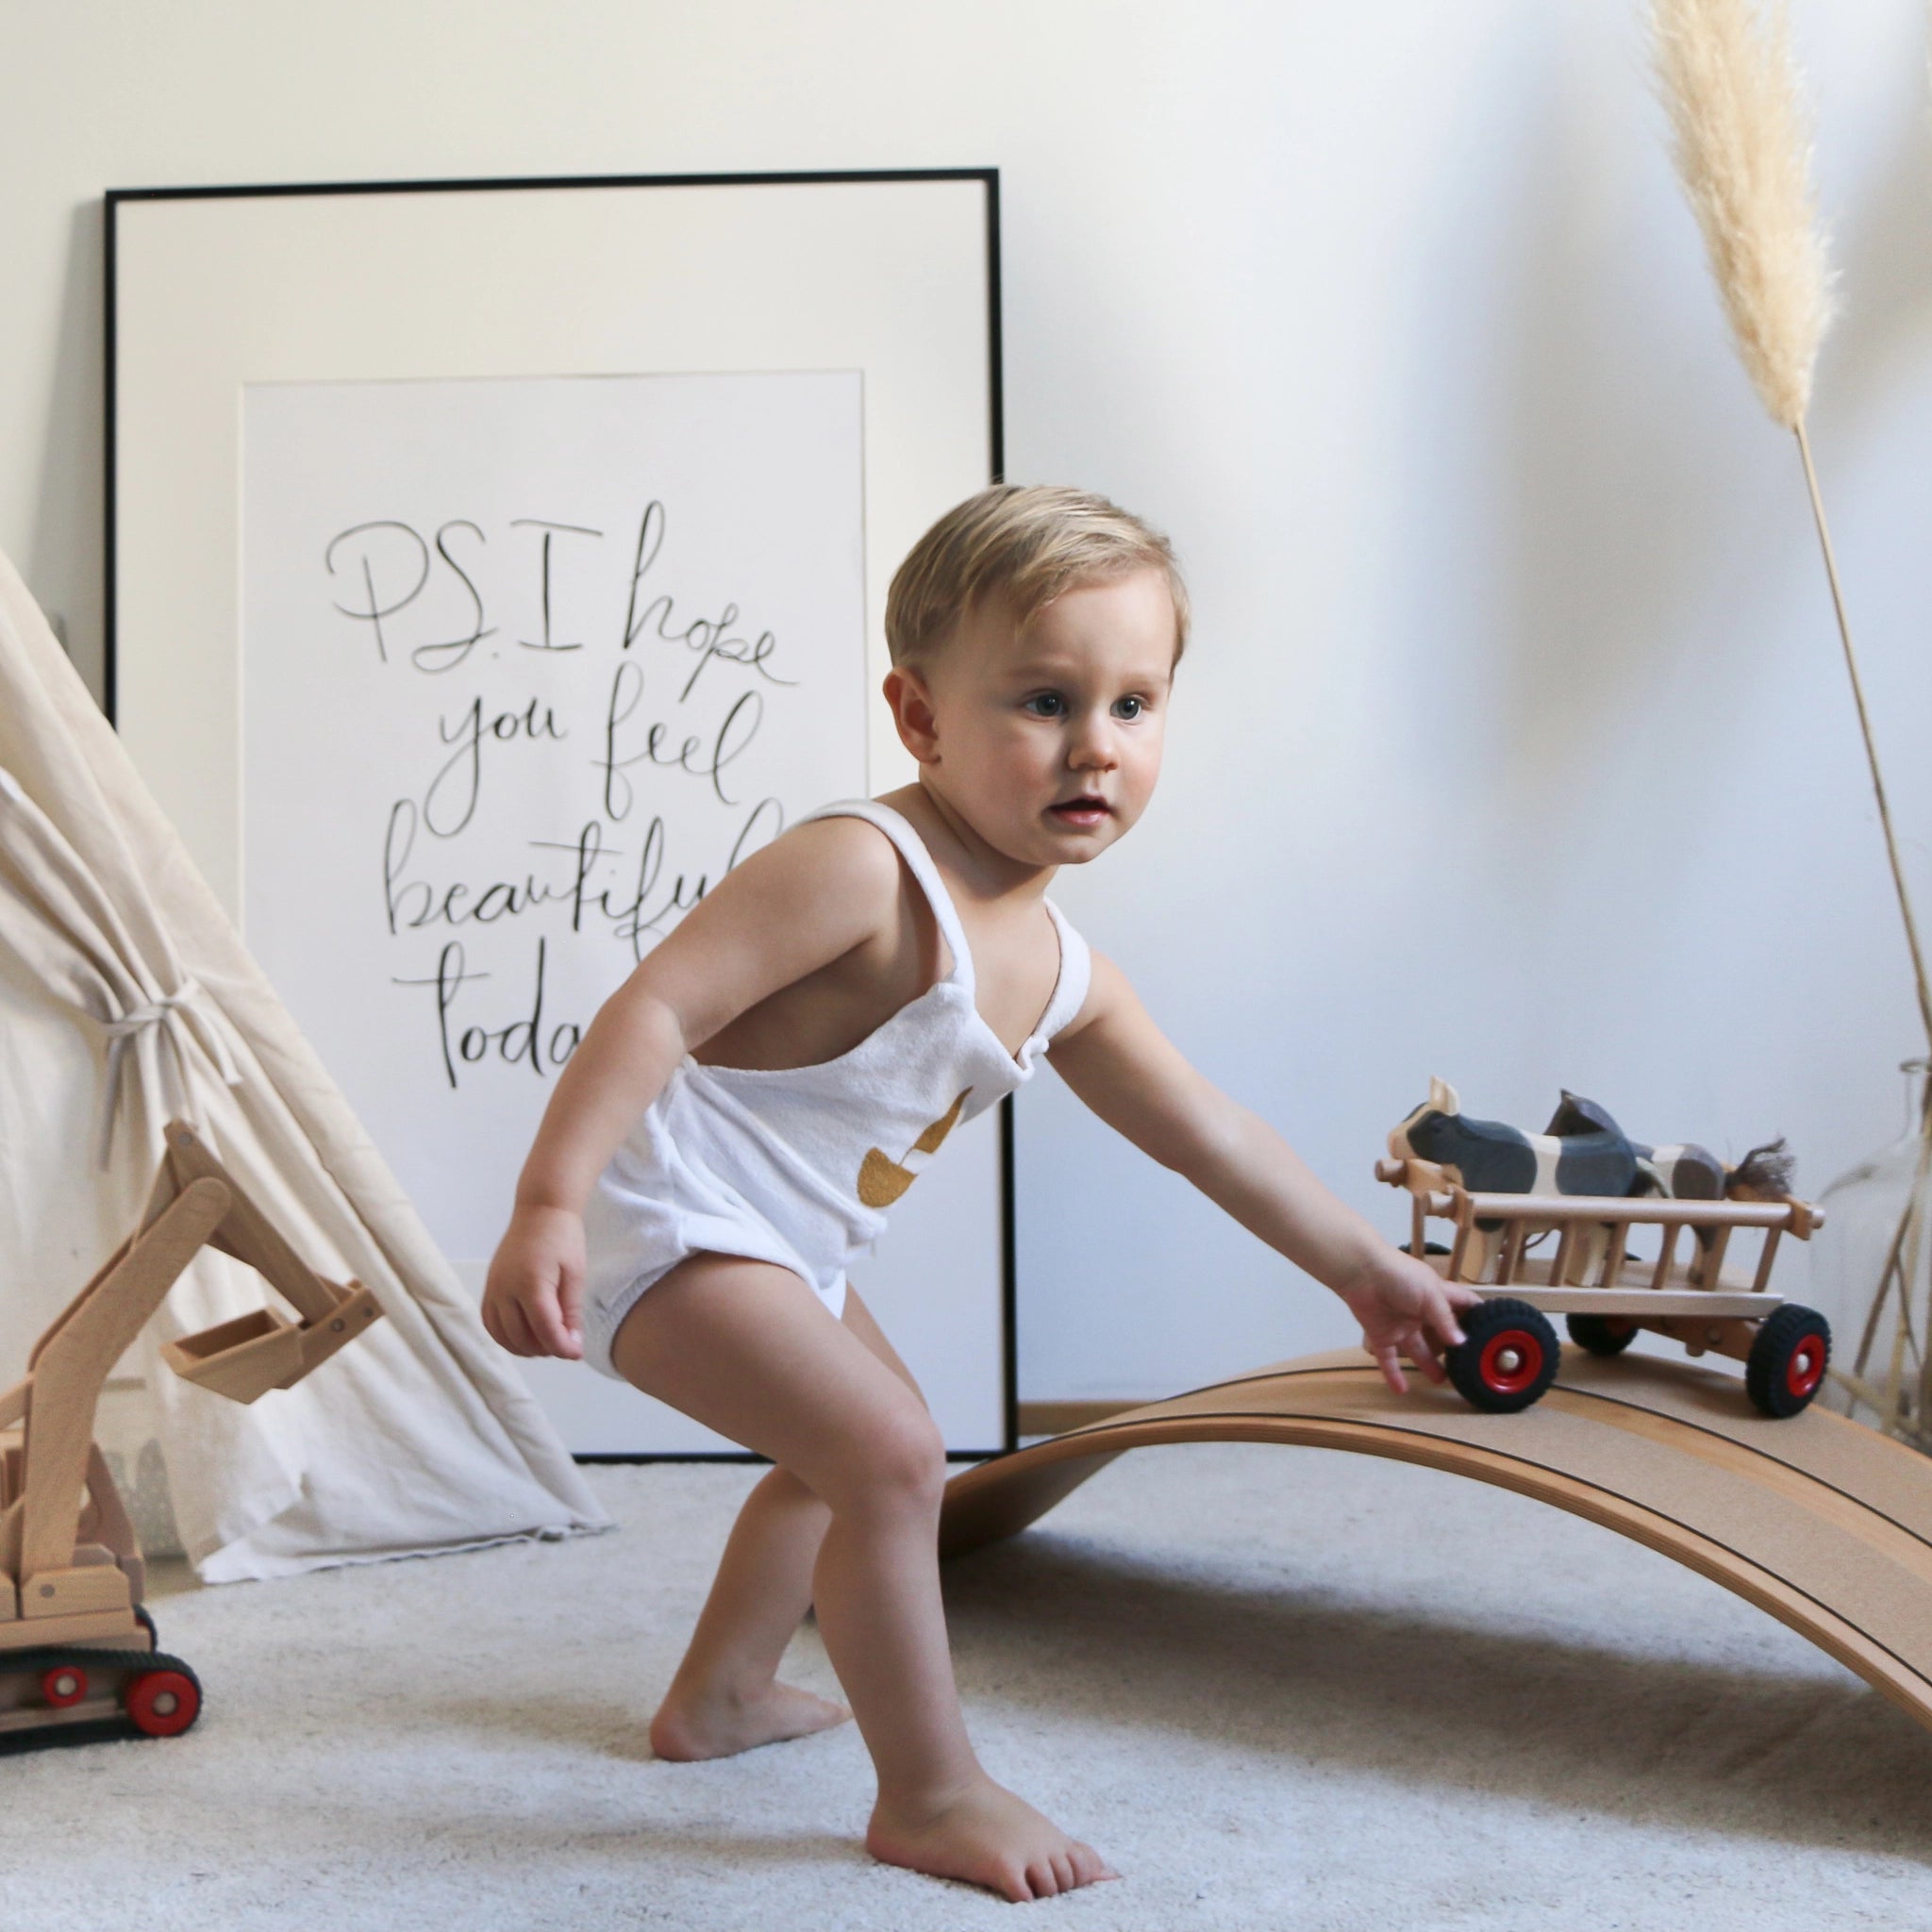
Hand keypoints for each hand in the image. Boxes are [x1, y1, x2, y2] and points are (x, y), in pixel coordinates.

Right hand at [482, 1204, 586, 1358]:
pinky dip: (506, 1337)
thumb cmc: (563, 1238)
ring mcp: (493, 1288)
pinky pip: (490, 1323)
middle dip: (546, 1349)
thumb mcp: (575, 1274)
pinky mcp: (488, 1287)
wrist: (540, 1210)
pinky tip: (525, 1335)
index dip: (561, 1348)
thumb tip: (572, 1346)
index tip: (576, 1354)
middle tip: (565, 1344)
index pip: (544, 1329)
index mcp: (531, 1283)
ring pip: (502, 1336)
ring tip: (547, 1341)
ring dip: (524, 1347)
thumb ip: (571, 1312)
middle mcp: (505, 1289)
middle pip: (521, 1337)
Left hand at [1334, 1247, 1479, 1394]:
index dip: (1477, 1314)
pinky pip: (1388, 1358)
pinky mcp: (1381, 1335)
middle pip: (1440, 1332)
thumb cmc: (1399, 1276)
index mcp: (1437, 1295)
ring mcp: (1401, 1324)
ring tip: (1442, 1381)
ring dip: (1428, 1365)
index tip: (1493, 1330)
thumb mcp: (1430, 1294)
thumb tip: (1462, 1343)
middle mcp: (1420, 1312)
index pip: (1463, 1304)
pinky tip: (1401, 1391)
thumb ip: (1445, 1319)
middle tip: (1468, 1366)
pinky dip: (1393, 1374)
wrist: (1360, 1273)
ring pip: (1417, 1349)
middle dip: (1452, 1348)